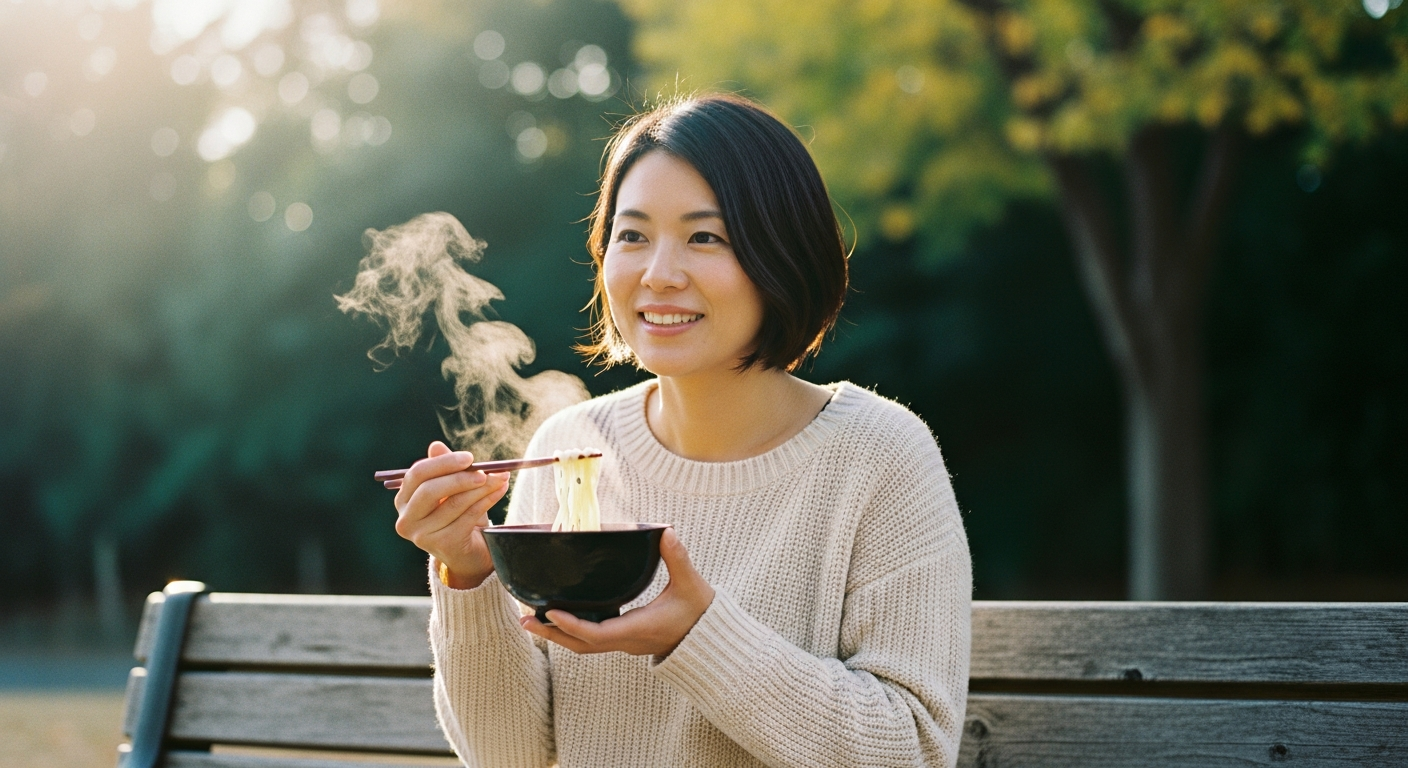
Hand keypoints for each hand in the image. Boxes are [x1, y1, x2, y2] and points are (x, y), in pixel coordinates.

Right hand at [393, 441, 509, 589]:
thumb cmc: (459, 515)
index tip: (469, 458)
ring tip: (501, 478)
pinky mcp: (443, 545)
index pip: (417, 475)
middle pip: (430, 490)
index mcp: (404, 500)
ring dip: (481, 488)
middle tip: (485, 471)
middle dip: (460, 477)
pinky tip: (500, 491)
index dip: (443, 463)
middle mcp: (407, 519)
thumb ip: (444, 469)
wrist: (469, 553)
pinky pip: (468, 517)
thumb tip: (435, 446)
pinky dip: (487, 501)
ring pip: (454, 503)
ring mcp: (422, 535)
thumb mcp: (452, 490)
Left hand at [521, 528, 714, 656]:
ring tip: (529, 621)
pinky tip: (557, 618)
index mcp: (637, 629)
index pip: (597, 633)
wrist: (708, 639)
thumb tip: (666, 532)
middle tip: (523, 620)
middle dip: (551, 634)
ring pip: (582, 645)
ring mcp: (623, 643)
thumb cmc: (699, 611)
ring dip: (556, 635)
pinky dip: (570, 631)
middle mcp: (625, 641)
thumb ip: (678, 558)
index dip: (572, 625)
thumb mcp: (691, 584)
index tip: (550, 611)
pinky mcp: (624, 639)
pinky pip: (590, 640)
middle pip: (580, 644)